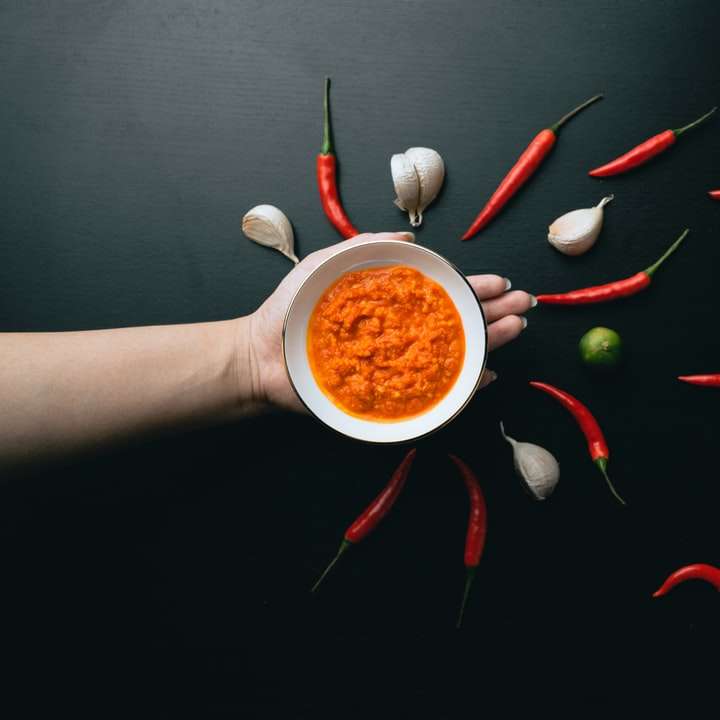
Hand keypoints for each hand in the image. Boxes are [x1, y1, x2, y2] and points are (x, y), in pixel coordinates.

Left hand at [247, 232, 534, 410]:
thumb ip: (366, 245)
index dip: (472, 287)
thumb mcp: (326, 263)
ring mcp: (396, 364)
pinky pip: (433, 392)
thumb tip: (412, 236)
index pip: (441, 293)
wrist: (262, 354)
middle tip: (523, 305)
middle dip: (493, 313)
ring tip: (515, 329)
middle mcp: (399, 333)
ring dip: (489, 343)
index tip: (500, 283)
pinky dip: (462, 385)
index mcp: (390, 303)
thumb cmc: (290, 308)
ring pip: (453, 354)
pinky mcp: (388, 394)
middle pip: (456, 323)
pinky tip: (486, 373)